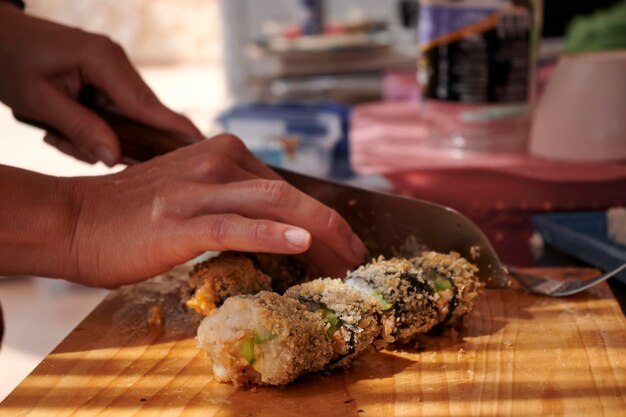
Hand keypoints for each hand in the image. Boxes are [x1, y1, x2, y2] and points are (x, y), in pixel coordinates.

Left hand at [0, 4, 201, 165]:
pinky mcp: (106, 83)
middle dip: (119, 142)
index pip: (147, 103)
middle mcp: (116, 64)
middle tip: (79, 148)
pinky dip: (92, 130)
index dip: (174, 129)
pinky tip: (62, 129)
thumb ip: (79, 128)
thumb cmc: (10, 60)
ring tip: (57, 134)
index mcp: (103, 60)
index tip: (202, 147)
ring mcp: (113, 73)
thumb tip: (114, 157)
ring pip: (126, 121)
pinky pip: (113, 117)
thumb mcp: (37, 99)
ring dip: (97, 137)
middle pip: (142, 116)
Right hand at [38, 134, 365, 286]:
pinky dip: (272, 233)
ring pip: (274, 203)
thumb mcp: (191, 195)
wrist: (74, 220)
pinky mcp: (181, 221)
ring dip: (319, 232)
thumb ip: (230, 200)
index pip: (285, 185)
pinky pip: (236, 226)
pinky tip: (301, 243)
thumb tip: (273, 223)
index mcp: (221, 154)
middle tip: (354, 256)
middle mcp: (216, 163)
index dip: (320, 215)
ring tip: (345, 259)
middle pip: (290, 192)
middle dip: (332, 225)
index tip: (340, 243)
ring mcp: (199, 190)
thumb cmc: (132, 215)